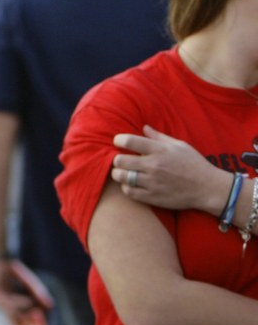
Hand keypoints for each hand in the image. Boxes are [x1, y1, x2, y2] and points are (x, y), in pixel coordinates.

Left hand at [0, 260, 35, 320]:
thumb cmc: (13, 272)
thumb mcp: (29, 284)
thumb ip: (39, 294)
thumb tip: (51, 306)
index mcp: (9, 309)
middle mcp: (2, 308)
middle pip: (16, 324)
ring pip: (13, 313)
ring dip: (27, 313)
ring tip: (38, 312)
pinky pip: (7, 301)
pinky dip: (19, 302)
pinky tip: (30, 301)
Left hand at [111, 125, 229, 212]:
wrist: (208, 188)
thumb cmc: (193, 164)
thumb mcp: (179, 145)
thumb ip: (159, 137)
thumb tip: (144, 128)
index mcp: (160, 150)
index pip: (129, 141)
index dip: (119, 139)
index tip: (119, 141)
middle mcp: (154, 166)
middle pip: (120, 160)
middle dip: (117, 159)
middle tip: (121, 160)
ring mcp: (152, 183)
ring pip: (121, 177)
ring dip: (119, 173)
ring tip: (124, 172)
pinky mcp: (152, 197)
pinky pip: (128, 192)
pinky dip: (126, 187)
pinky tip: (131, 184)